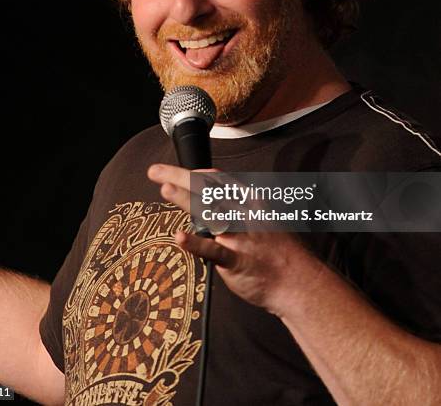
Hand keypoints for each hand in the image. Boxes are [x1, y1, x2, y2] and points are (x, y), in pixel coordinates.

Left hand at [147, 163, 324, 317]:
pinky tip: (180, 237)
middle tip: (156, 171)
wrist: (299, 283)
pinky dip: (196, 244)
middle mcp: (244, 214)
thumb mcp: (264, 220)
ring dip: (186, 199)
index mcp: (251, 202)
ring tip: (165, 190)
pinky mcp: (237, 260)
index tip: (176, 172)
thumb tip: (214, 202)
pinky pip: (214, 251)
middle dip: (181, 178)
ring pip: (210, 213)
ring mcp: (240, 237)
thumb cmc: (279, 253)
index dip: (195, 174)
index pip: (219, 181)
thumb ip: (239, 210)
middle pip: (208, 191)